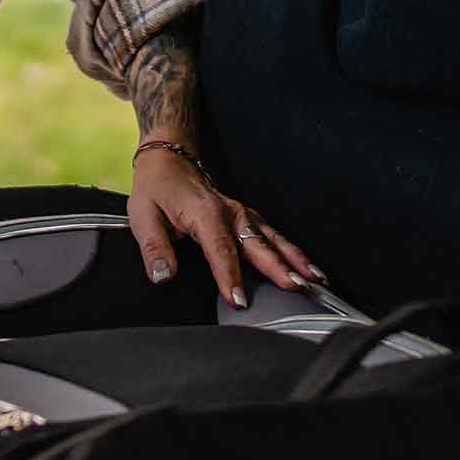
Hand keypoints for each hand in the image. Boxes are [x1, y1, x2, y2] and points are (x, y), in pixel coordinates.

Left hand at [128, 148, 323, 307]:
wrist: (169, 159)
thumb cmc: (157, 188)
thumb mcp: (143, 215)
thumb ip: (154, 248)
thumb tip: (163, 276)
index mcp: (204, 214)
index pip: (220, 249)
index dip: (230, 276)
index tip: (239, 300)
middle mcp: (230, 213)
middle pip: (257, 244)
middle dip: (278, 267)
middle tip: (296, 288)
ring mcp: (242, 214)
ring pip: (273, 238)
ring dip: (295, 259)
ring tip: (316, 280)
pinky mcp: (247, 217)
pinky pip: (273, 235)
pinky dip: (292, 250)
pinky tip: (307, 266)